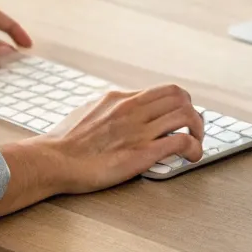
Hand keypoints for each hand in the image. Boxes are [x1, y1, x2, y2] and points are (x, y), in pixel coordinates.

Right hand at [0, 85, 203, 215]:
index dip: (181, 103)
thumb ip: (110, 108)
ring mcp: (139, 131)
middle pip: (181, 98)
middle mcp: (133, 110)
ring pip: (186, 116)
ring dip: (198, 130)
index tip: (181, 117)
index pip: (165, 91)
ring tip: (196, 144)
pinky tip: (192, 157)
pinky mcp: (142, 153)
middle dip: (194, 113)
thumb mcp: (89, 110)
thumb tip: (121, 108)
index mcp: (121, 98)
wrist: (53, 160)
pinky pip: (181, 142)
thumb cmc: (65, 142)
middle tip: (194, 130)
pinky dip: (194, 148)